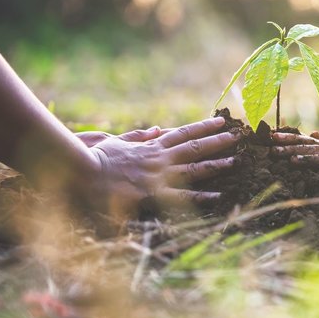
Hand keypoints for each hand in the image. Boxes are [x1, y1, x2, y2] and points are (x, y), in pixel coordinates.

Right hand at [82, 117, 238, 213]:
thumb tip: (155, 129)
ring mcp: (158, 175)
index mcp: (151, 147)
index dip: (203, 127)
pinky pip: (182, 196)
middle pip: (195, 146)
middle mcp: (159, 158)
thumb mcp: (115, 142)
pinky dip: (201, 196)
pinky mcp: (153, 193)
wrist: (79, 172)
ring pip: (194, 167)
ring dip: (217, 163)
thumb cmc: (92, 158)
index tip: (221, 121)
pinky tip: (218, 195)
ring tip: (237, 160)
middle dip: (218, 141)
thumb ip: (137, 137)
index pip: (183, 133)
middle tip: (239, 136)